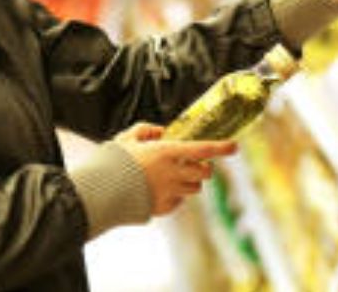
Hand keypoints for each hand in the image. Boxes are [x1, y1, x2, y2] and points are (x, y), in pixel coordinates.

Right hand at [114, 124, 237, 215]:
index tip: (234, 146)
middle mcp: (173, 173)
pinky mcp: (164, 207)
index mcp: (167, 152)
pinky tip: (160, 190)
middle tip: (195, 164)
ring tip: (175, 177)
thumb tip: (159, 132)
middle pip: (205, 173)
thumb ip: (145, 130)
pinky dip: (175, 195)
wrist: (103, 193)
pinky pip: (178, 201)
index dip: (221, 147)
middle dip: (204, 168)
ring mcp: (170, 192)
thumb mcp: (126, 138)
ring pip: (195, 189)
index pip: (203, 149)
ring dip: (191, 182)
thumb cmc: (114, 162)